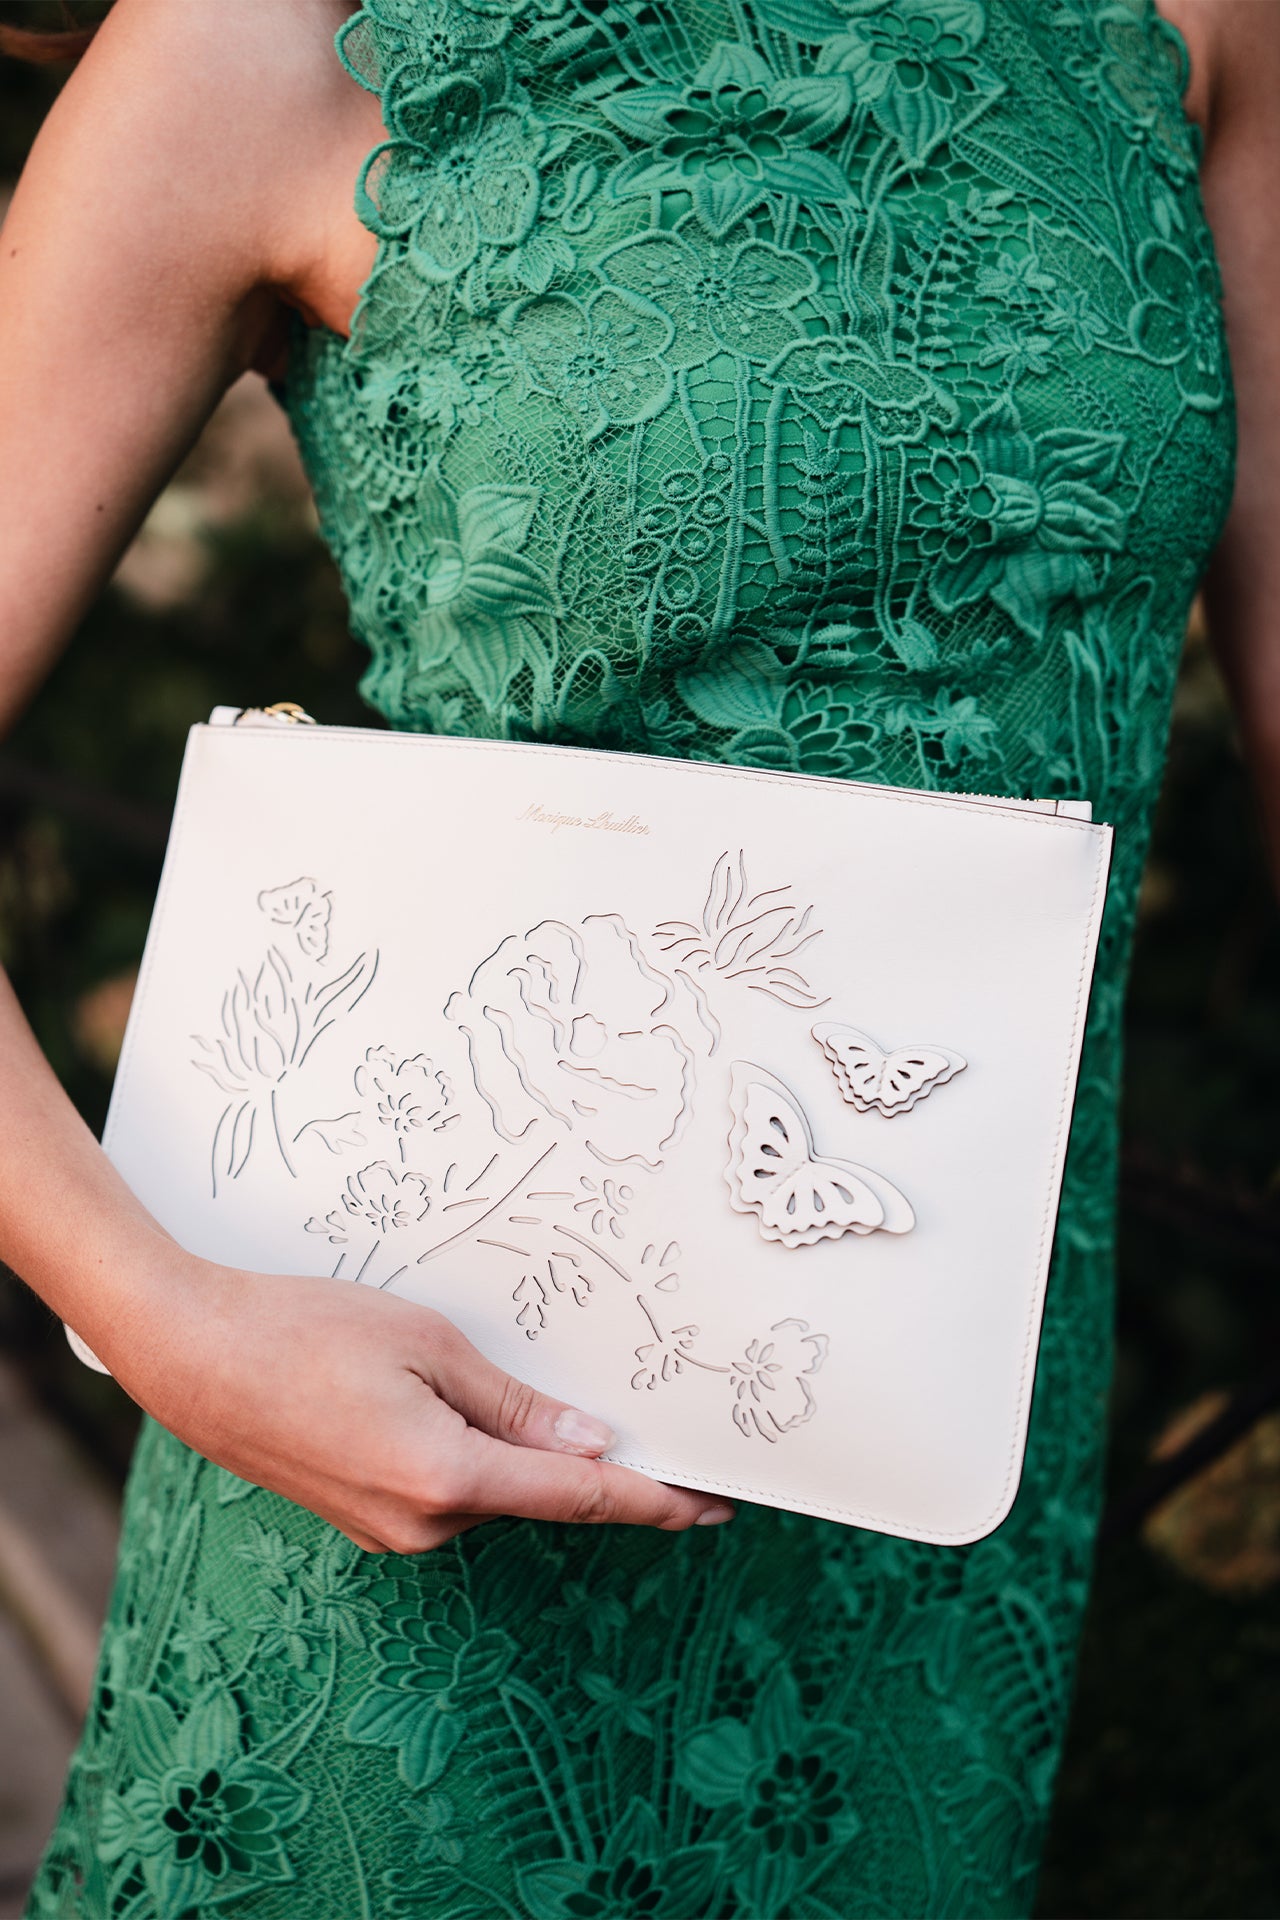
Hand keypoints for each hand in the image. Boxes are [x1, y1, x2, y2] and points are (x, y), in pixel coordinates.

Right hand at [98, 1258, 735, 1552]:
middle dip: (581, 1456)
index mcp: (447, 1478)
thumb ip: (515, 1403)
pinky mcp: (367, 1520)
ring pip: (491, 1490)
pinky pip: (449, 1491)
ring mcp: (391, 1531)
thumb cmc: (303, 1330)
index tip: (711, 1504)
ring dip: (516, 1449)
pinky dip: (474, 1457)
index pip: (580, 1498)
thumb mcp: (427, 1343)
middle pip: (537, 1492)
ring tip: (490, 1374)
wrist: (192, 1355)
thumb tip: (588, 1446)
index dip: (654, 1500)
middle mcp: (424, 1524)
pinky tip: (450, 1403)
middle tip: (630, 1401)